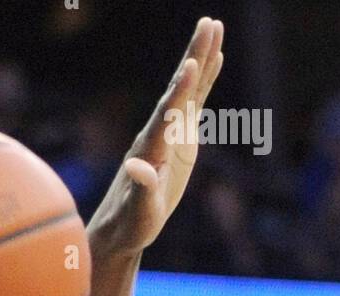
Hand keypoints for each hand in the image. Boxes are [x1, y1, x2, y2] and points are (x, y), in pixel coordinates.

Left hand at [88, 17, 224, 257]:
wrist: (125, 227)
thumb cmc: (131, 224)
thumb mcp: (139, 212)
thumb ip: (141, 189)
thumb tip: (135, 167)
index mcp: (151, 148)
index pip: (166, 114)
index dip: (179, 91)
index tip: (191, 65)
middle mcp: (160, 132)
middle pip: (179, 89)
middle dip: (194, 57)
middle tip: (208, 24)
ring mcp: (171, 132)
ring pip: (189, 88)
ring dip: (202, 58)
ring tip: (214, 26)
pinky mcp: (180, 137)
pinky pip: (195, 102)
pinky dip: (205, 80)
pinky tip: (215, 59)